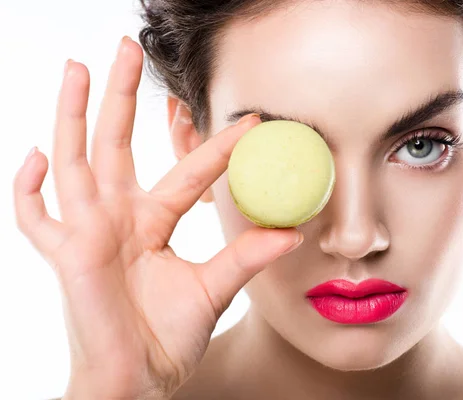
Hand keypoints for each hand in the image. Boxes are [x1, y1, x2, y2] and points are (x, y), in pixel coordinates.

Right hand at [13, 36, 302, 398]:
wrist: (139, 379)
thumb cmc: (169, 336)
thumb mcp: (214, 288)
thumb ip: (246, 257)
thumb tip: (292, 233)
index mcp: (153, 221)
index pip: (186, 173)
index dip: (214, 147)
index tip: (246, 120)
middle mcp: (119, 217)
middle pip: (117, 143)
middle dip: (121, 96)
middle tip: (128, 49)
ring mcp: (87, 231)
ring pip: (76, 160)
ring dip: (75, 114)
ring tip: (81, 66)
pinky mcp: (64, 254)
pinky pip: (34, 217)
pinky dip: (28, 187)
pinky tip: (36, 152)